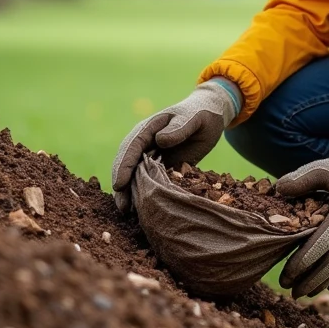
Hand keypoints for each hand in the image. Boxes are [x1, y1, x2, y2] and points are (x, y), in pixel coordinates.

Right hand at [111, 79, 239, 211]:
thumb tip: (160, 140)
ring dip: (129, 192)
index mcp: (148, 128)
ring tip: (127, 213)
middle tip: (122, 207)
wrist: (209, 117)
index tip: (119, 184)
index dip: (124, 166)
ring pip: (133, 175)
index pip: (131, 147)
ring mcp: (149, 156)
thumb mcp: (194, 118)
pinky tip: (142, 210)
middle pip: (126, 164)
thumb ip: (179, 127)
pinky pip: (146, 181)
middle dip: (121, 185)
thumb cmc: (202, 114)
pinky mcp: (158, 167)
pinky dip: (142, 194)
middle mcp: (144, 143)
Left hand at [276, 138, 328, 296]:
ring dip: (324, 283)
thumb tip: (277, 189)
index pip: (319, 247)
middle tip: (290, 292)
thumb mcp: (325, 169)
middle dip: (309, 281)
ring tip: (305, 293)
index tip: (285, 276)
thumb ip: (301, 180)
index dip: (301, 264)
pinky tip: (327, 284)